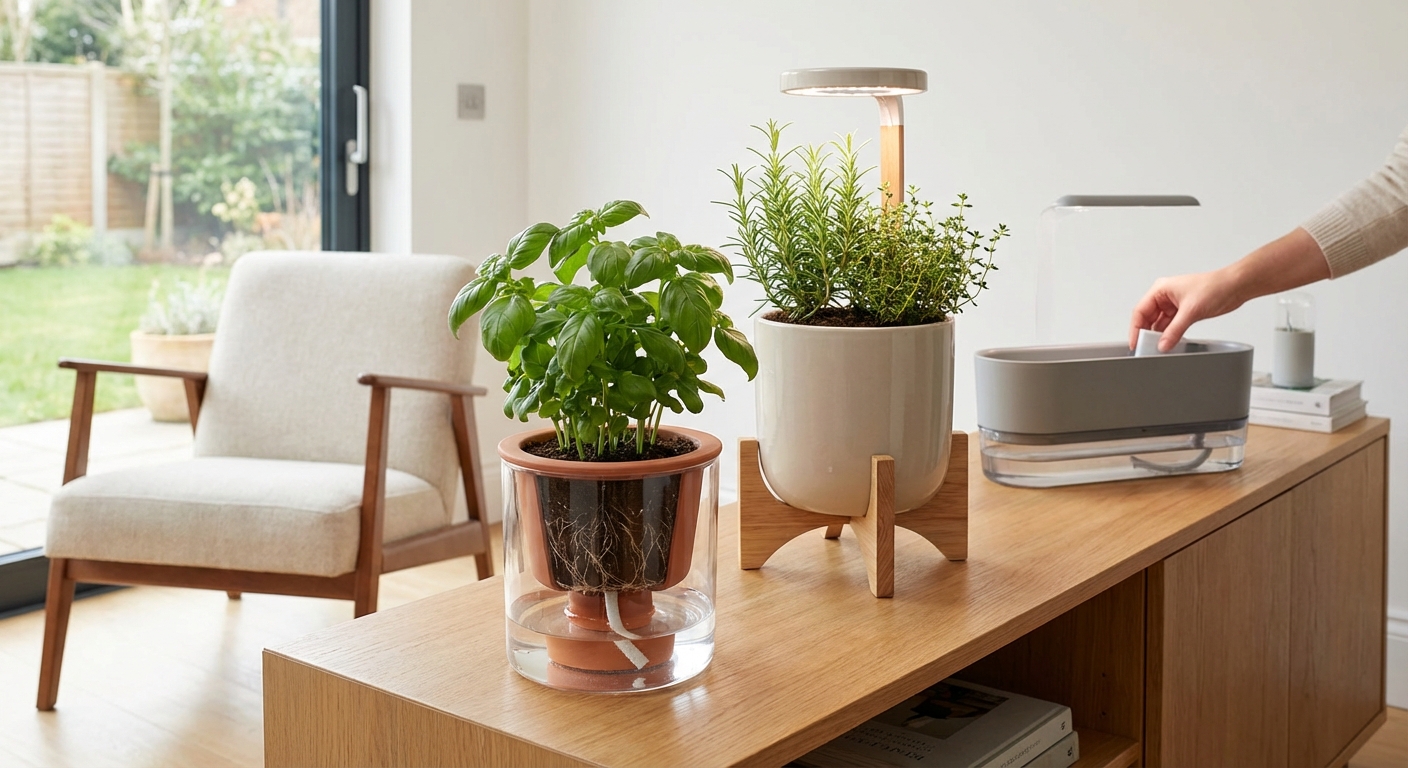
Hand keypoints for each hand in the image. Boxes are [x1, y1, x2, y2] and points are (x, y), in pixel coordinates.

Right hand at [1128, 269, 1244, 351]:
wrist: (1236, 287)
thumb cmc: (1215, 287)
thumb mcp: (1191, 311)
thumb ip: (1174, 331)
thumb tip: (1162, 345)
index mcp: (1161, 289)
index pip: (1140, 311)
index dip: (1135, 329)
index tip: (1135, 343)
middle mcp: (1165, 296)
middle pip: (1148, 318)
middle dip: (1147, 333)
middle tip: (1148, 348)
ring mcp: (1174, 304)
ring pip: (1160, 323)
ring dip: (1160, 335)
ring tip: (1160, 346)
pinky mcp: (1184, 311)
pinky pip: (1171, 325)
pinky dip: (1170, 334)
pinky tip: (1171, 342)